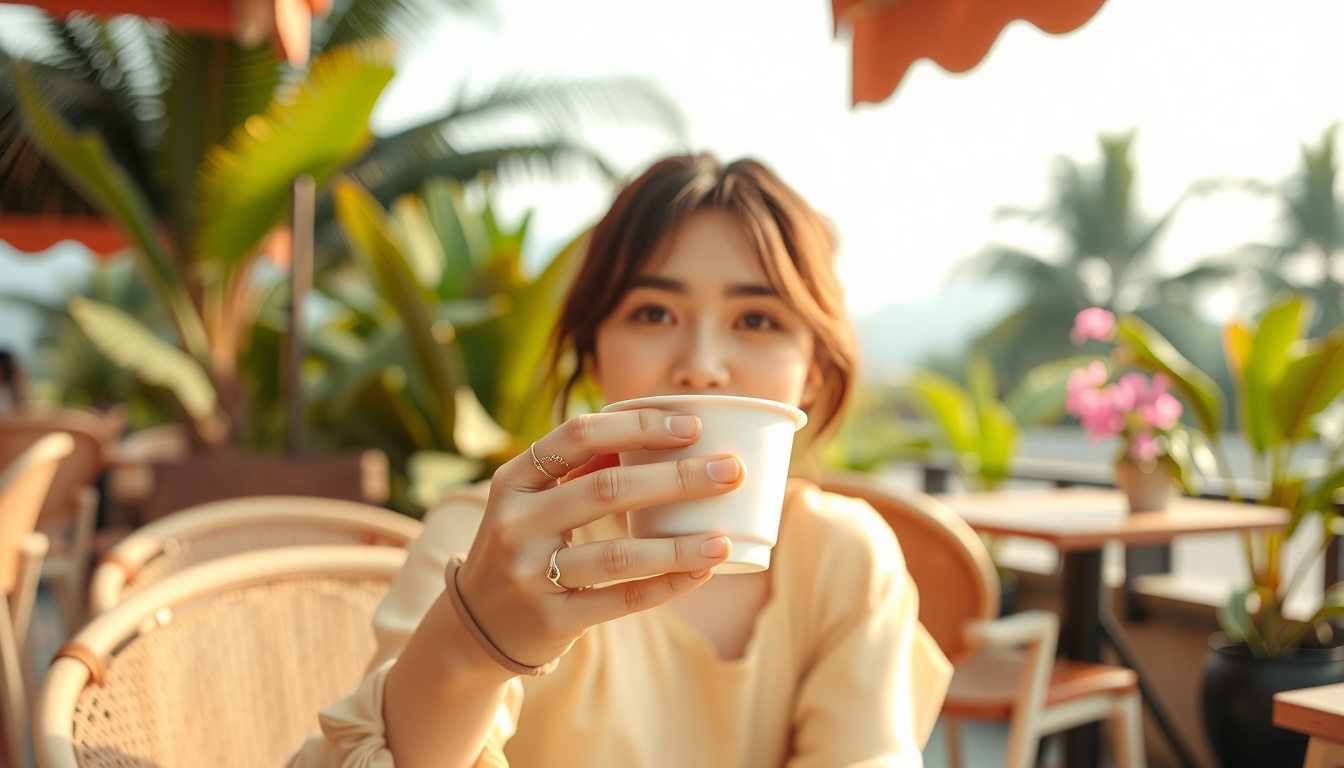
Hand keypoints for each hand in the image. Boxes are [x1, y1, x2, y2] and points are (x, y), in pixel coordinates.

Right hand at [454, 409, 741, 668]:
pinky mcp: (552, 620)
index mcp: (514, 481)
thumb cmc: (522, 545)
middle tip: (731, 471)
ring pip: (619, 555)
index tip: (693, 425)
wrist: (476, 626)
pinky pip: (620, 601)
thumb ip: (579, 466)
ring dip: (679, 545)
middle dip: (678, 478)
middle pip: (607, 490)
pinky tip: (702, 573)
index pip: (578, 436)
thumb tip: (654, 427)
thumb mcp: (531, 500)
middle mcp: (517, 524)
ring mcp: (531, 574)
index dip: (638, 426)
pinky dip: (666, 586)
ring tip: (725, 538)